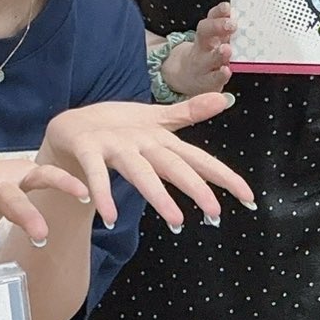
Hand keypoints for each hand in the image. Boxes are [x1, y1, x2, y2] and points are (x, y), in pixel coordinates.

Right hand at [39, 95, 256, 230]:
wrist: (70, 126)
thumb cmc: (118, 128)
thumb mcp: (154, 123)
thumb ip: (188, 115)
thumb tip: (225, 98)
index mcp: (160, 139)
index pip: (198, 158)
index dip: (224, 176)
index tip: (248, 197)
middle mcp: (142, 141)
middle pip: (173, 165)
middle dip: (195, 187)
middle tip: (215, 212)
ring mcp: (114, 145)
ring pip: (140, 171)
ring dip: (157, 195)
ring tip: (176, 221)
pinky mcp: (88, 149)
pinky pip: (96, 174)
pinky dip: (102, 194)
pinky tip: (110, 217)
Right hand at [163, 2, 233, 95]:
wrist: (186, 76)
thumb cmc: (207, 54)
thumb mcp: (213, 38)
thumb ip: (224, 27)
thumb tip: (236, 13)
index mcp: (207, 33)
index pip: (210, 18)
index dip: (218, 12)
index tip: (227, 7)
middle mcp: (203, 47)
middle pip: (205, 33)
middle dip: (217, 27)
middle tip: (231, 25)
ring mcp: (203, 65)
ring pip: (209, 58)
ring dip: (218, 54)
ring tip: (226, 49)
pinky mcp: (207, 82)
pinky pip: (213, 79)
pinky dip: (219, 76)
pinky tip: (226, 71)